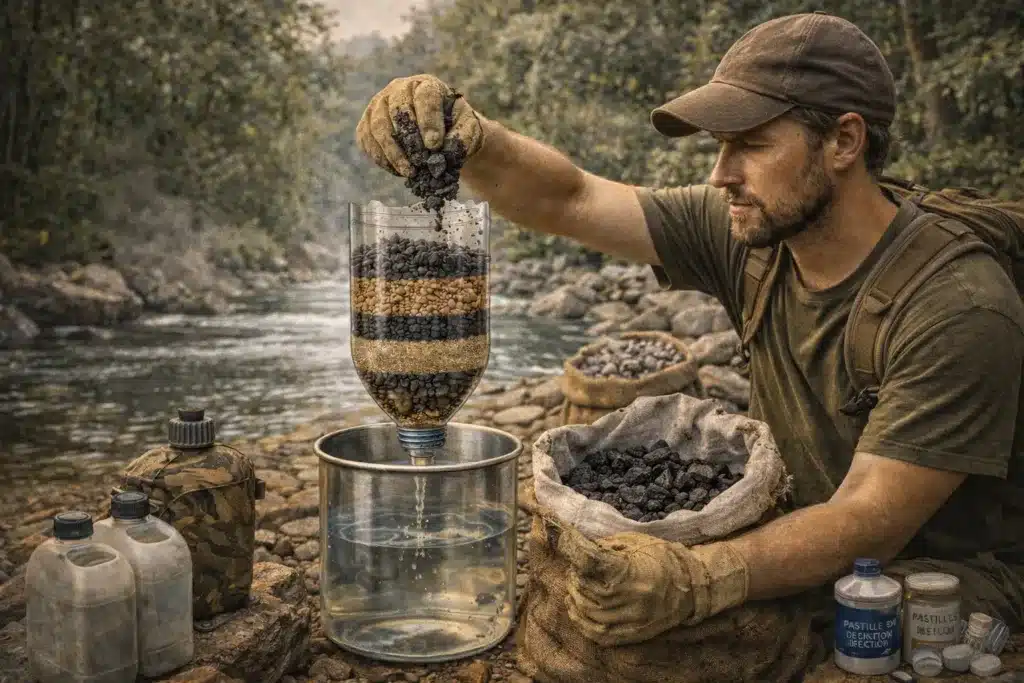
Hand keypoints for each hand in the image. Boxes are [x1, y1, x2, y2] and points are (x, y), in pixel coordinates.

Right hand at [355, 74, 483, 176]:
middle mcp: (398, 89)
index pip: (425, 97)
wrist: (439, 132)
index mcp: (426, 86)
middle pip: (397, 110)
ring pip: (378, 126)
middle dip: (409, 139)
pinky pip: (367, 140)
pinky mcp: (366, 124)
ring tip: (410, 172)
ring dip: (393, 152)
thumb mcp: (469, 129)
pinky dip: (381, 158)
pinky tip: (398, 171)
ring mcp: (378, 105)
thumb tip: (444, 150)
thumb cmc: (454, 127)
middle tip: (421, 162)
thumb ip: (463, 136)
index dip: (429, 121)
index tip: (435, 146)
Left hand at [560, 528, 748, 645]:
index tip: (567, 548)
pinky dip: (582, 623)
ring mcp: (633, 620)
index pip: (593, 566)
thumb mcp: (637, 541)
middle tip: (574, 571)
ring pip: (590, 614)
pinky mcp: (634, 634)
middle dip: (576, 580)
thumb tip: (582, 546)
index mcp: (633, 573)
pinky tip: (575, 610)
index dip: (576, 557)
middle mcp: (632, 599)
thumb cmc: (663, 558)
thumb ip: (608, 545)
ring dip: (575, 599)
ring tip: (574, 588)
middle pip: (588, 591)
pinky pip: (600, 634)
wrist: (692, 585)